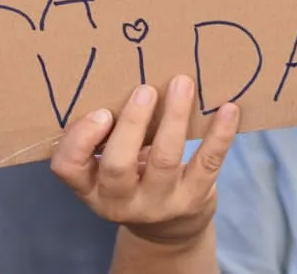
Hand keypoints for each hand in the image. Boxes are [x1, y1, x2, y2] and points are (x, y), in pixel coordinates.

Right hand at [51, 75, 239, 246]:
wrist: (168, 227)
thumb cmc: (133, 176)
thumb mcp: (109, 161)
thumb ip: (107, 132)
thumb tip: (126, 69)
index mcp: (90, 186)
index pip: (68, 167)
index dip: (80, 140)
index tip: (101, 111)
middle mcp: (118, 201)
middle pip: (118, 165)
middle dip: (132, 124)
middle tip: (145, 90)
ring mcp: (157, 204)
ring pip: (164, 160)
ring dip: (174, 118)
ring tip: (182, 84)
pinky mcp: (192, 200)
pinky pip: (207, 164)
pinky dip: (219, 135)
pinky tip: (228, 109)